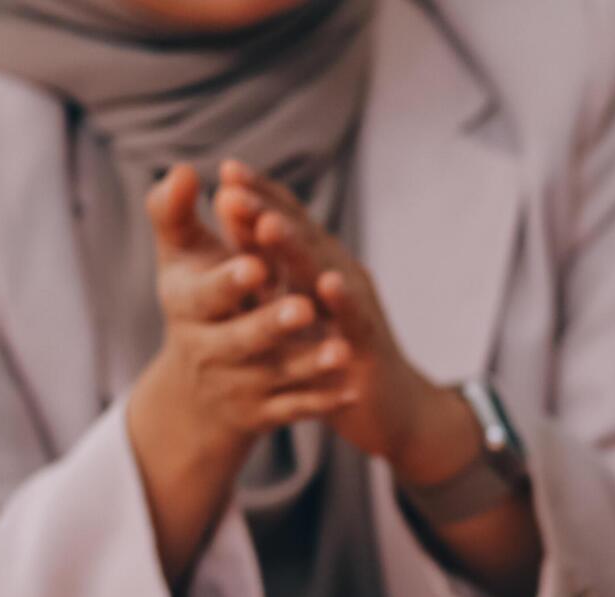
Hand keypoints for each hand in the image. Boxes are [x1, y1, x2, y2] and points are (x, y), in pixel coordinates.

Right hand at [123, 163, 350, 580]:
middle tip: (304, 308)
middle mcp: (207, 349)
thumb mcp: (179, 258)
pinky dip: (322, 402)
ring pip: (275, 376)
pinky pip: (294, 409)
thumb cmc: (197, 300)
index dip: (229, 281)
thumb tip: (186, 171)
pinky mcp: (261, 414)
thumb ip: (175, 213)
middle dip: (271, 323)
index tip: (256, 265)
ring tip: (342, 351)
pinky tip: (353, 388)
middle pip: (241, 339)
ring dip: (309, 365)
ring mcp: (236, 385)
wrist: (194, 389)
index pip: (206, 294)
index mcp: (187, 306)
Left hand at [213, 162, 471, 489]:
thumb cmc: (331, 353)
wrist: (389, 409)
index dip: (259, 195)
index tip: (227, 169)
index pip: (287, 219)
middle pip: (300, 236)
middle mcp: (338, 275)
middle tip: (233, 191)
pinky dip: (344, 301)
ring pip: (325, 271)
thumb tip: (225, 212)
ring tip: (268, 225)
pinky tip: (329, 285)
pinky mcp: (369, 345)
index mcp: (314, 264)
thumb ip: (258, 265)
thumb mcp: (287, 306)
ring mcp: (356, 308)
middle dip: (266, 211)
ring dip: (297, 247)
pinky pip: (356, 320)